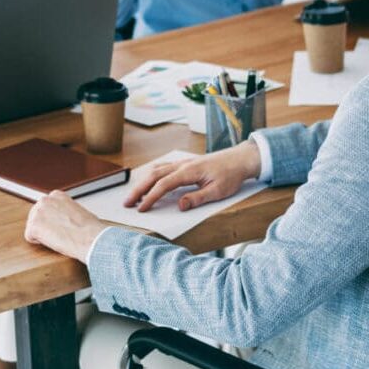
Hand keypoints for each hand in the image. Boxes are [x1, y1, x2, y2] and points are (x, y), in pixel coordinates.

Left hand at [23, 190, 106, 262]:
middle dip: (44, 226)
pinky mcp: (33, 225)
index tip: (59, 226)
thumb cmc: (89, 228)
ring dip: (42, 234)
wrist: (90, 237)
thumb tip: (66, 219)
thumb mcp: (78, 211)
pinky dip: (38, 242)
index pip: (45, 207)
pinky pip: (29, 237)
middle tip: (58, 234)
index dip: (52, 220)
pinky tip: (52, 241)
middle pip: (36, 216)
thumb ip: (66, 211)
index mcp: (56, 196)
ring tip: (57, 238)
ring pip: (32, 226)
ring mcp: (37, 212)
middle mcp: (45, 200)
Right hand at [123, 142, 260, 212]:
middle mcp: (182, 164)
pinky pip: (163, 167)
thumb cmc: (231, 175)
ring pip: (156, 170)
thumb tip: (179, 205)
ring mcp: (183, 162)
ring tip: (134, 195)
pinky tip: (148, 181)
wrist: (240, 159)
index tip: (141, 208)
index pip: (163, 185)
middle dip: (139, 189)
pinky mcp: (185, 164)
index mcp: (189, 171)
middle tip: (127, 203)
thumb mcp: (218, 191)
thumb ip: (197, 198)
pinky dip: (152, 175)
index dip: (151, 197)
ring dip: (143, 182)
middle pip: (154, 175)